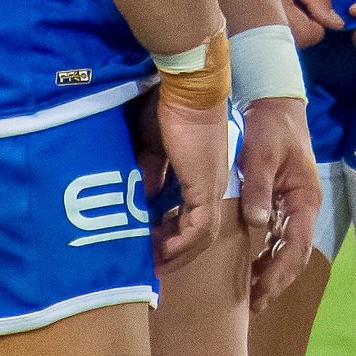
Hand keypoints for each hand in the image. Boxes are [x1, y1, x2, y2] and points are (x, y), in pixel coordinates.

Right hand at [153, 99, 227, 272]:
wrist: (188, 90)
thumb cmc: (171, 111)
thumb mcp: (154, 149)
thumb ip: (152, 174)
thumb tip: (143, 199)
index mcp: (202, 175)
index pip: (191, 216)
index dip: (172, 235)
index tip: (149, 246)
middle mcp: (212, 187)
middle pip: (198, 233)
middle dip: (174, 252)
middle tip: (149, 265)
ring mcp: (212, 188)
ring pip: (201, 236)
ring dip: (177, 253)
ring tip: (153, 264)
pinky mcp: (206, 188)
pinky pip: (199, 228)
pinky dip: (182, 243)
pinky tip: (162, 252)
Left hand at [235, 97, 320, 310]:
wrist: (275, 106)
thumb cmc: (271, 128)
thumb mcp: (262, 155)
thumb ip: (260, 189)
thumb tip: (257, 223)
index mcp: (305, 198)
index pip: (297, 245)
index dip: (281, 272)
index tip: (262, 292)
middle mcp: (304, 207)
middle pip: (296, 254)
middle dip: (278, 281)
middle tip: (256, 304)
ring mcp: (294, 206)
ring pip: (288, 248)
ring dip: (273, 271)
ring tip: (253, 295)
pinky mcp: (281, 202)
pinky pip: (278, 236)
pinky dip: (267, 254)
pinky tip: (252, 268)